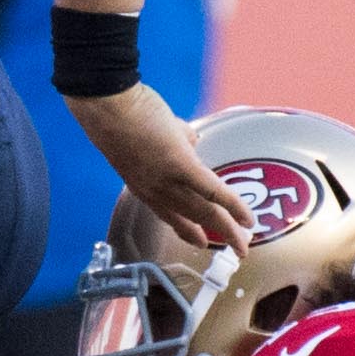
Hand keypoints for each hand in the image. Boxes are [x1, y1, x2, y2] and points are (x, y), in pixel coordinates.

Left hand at [69, 83, 254, 250]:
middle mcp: (155, 192)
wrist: (107, 106)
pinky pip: (213, 191)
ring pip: (204, 212)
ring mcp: (168, 181)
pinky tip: (247, 218)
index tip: (200, 240)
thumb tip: (191, 140)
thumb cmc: (121, 113)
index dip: (187, 230)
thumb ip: (172, 140)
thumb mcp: (146, 136)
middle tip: (234, 249)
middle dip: (214, 236)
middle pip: (191, 219)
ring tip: (244, 243)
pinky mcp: (181, 167)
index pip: (169, 215)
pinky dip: (232, 206)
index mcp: (144, 185)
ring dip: (227, 230)